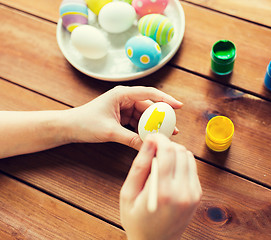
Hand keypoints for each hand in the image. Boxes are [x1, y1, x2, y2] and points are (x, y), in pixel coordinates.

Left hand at [67, 86, 182, 149]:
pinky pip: (138, 122)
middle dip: (162, 117)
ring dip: (154, 125)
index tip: (179, 106)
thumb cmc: (85, 123)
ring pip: (145, 116)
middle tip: (174, 129)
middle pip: (150, 106)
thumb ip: (130, 139)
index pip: (149, 93)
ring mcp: (124, 108)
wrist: (69, 127)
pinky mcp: (122, 117)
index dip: (166, 99)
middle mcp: (125, 98)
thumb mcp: (110, 132)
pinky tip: (152, 137)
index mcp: (122, 94)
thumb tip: (148, 146)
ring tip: (166, 136)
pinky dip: (145, 130)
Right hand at [120, 134, 201, 239]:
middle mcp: (183, 192)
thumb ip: (140, 166)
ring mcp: (193, 194)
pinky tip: (169, 172)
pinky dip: (181, 163)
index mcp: (164, 192)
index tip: (151, 137)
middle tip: (153, 150)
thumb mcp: (128, 194)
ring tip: (160, 162)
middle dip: (166, 145)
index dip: (159, 139)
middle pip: (180, 151)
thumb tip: (150, 141)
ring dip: (175, 153)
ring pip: (188, 156)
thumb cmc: (136, 220)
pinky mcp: (197, 195)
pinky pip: (192, 167)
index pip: (168, 152)